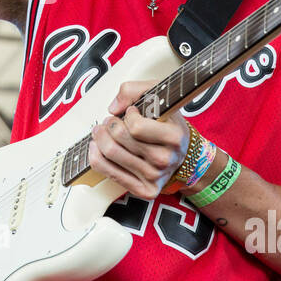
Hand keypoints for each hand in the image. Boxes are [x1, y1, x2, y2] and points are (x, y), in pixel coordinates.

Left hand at [88, 80, 190, 199]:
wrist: (184, 155)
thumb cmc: (168, 123)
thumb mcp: (159, 97)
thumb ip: (135, 90)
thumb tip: (114, 107)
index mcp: (174, 137)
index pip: (136, 126)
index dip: (128, 114)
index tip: (132, 112)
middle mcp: (165, 160)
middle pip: (119, 139)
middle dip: (109, 124)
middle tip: (110, 120)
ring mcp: (154, 177)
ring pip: (110, 154)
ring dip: (99, 138)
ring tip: (102, 131)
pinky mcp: (144, 190)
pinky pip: (108, 172)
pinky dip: (95, 157)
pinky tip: (97, 147)